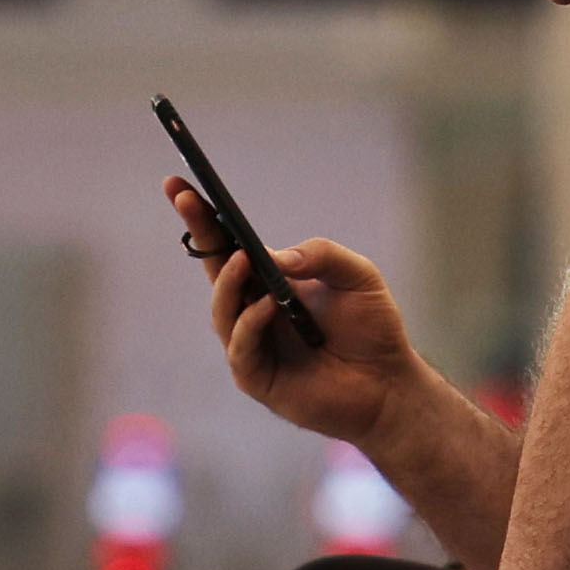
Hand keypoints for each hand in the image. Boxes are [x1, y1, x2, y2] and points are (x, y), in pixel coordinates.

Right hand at [177, 194, 426, 444]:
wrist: (390, 385)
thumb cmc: (373, 329)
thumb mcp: (357, 276)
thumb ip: (320, 255)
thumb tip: (272, 255)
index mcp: (271, 283)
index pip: (230, 246)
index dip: (205, 217)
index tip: (180, 184)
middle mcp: (254, 311)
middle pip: (215, 268)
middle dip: (198, 232)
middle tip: (187, 199)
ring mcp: (252, 345)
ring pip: (222, 310)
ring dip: (228, 281)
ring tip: (243, 259)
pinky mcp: (258, 378)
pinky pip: (241, 347)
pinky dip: (251, 323)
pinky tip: (269, 305)